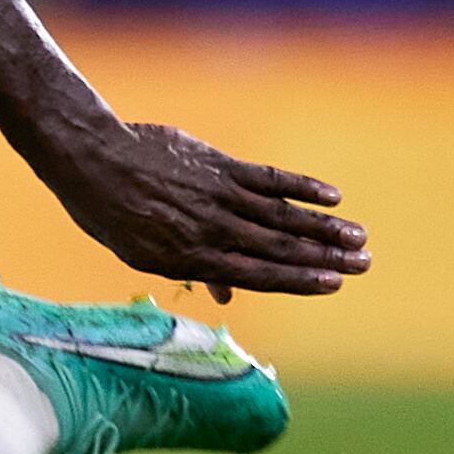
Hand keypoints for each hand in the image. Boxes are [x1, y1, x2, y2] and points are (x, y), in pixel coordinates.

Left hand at [42, 121, 367, 298]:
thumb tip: (228, 294)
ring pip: (280, 215)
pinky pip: (267, 178)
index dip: (298, 280)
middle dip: (324, 257)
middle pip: (278, 247)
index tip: (334, 284)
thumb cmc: (111, 211)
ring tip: (359, 237)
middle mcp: (208, 231)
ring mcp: (215, 197)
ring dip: (323, 227)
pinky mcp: (217, 165)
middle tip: (365, 264)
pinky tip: (331, 195)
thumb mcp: (142, 253)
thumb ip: (192, 269)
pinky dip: (301, 186)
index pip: (257, 275)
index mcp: (189, 259)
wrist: (89, 159)